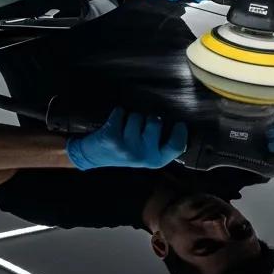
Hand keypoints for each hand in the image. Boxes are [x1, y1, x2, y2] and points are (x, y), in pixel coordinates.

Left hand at [66, 108, 187, 170]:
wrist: (92, 157)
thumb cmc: (125, 151)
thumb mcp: (146, 154)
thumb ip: (162, 144)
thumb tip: (181, 123)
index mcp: (155, 161)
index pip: (176, 146)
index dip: (180, 132)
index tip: (179, 123)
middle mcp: (142, 156)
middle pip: (156, 122)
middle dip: (149, 118)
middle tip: (141, 125)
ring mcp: (126, 147)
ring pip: (137, 116)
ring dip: (130, 117)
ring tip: (124, 127)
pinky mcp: (111, 138)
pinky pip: (120, 112)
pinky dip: (117, 113)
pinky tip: (114, 123)